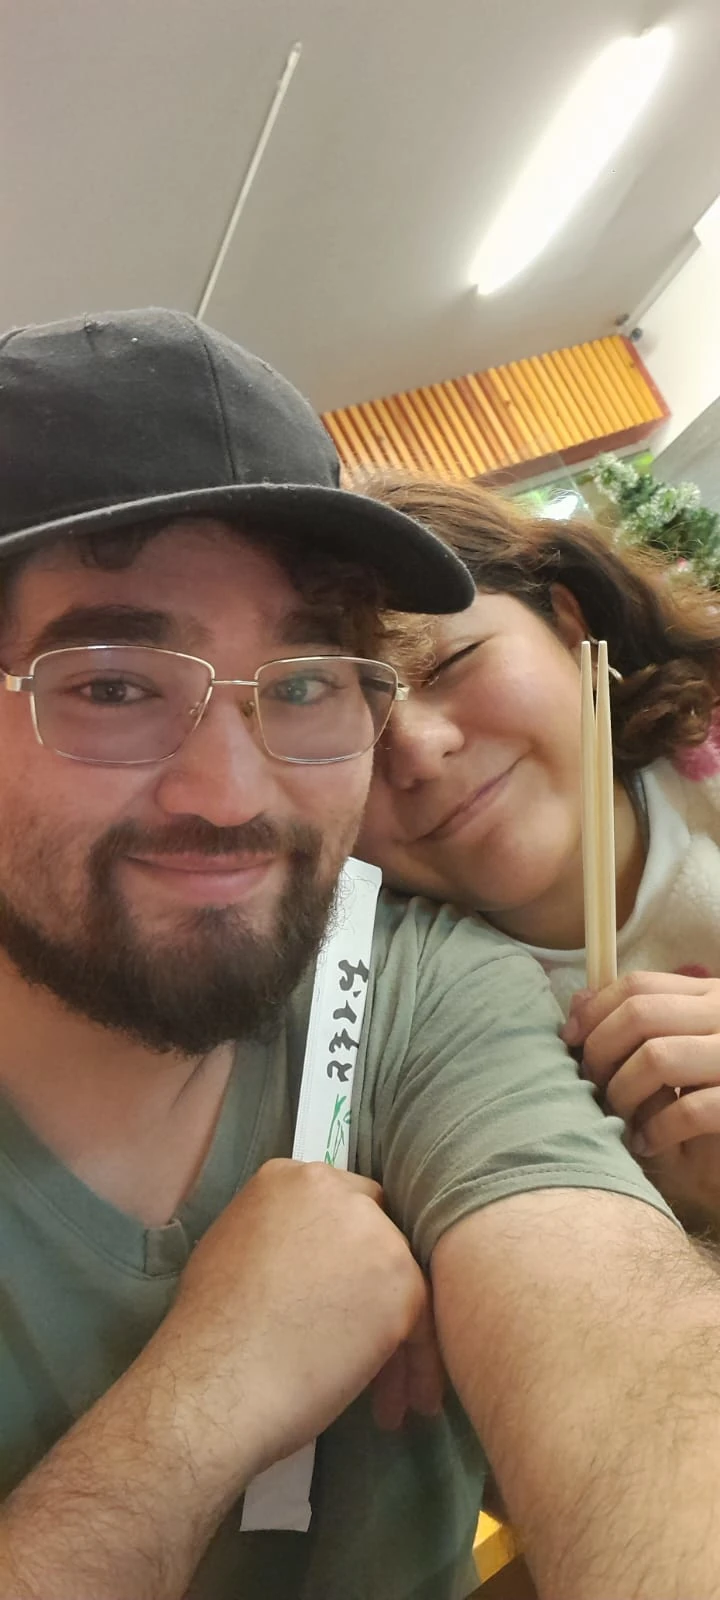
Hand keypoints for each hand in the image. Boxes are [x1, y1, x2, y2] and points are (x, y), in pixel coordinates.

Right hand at [158, 1159, 434, 1485]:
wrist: (217, 1381)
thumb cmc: (209, 1332)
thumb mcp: (234, 1247)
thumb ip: (281, 1236)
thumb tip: (308, 1259)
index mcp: (289, 1178)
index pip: (342, 1204)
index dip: (346, 1254)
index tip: (343, 1295)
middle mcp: (339, 1192)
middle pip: (381, 1236)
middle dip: (377, 1291)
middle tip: (365, 1342)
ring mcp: (376, 1234)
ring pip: (406, 1282)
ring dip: (400, 1339)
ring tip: (385, 1396)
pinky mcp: (403, 1283)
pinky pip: (425, 1326)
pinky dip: (419, 1366)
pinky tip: (400, 1403)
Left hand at [563, 973, 719, 1226]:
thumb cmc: (699, 1106)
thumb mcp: (663, 1060)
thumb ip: (629, 1026)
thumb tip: (577, 998)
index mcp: (708, 998)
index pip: (639, 985)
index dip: (595, 1010)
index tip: (570, 1039)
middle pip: (640, 1013)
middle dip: (601, 1050)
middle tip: (593, 1087)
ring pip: (657, 1057)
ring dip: (624, 1092)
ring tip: (619, 1119)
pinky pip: (688, 1110)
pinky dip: (656, 1130)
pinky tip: (646, 1143)